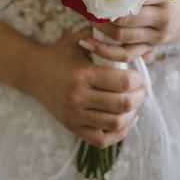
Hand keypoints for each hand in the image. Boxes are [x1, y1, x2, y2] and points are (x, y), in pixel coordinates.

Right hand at [22, 27, 145, 148]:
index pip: (122, 82)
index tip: (137, 75)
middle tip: (140, 89)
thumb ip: (111, 40)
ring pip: (116, 123)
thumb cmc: (61, 53)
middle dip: (139, 97)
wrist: (32, 72)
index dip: (137, 79)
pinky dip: (119, 132)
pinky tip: (124, 119)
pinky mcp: (72, 127)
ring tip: (132, 103)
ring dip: (131, 114)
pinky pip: (103, 140)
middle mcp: (77, 97)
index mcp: (82, 73)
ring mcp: (74, 115)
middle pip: (122, 104)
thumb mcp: (81, 39)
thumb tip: (147, 51)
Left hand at [82, 0, 179, 62]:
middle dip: (102, 11)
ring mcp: (157, 36)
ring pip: (121, 36)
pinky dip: (104, 51)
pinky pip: (125, 54)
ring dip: (100, 27)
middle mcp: (162, 18)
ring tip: (87, 17)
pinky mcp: (152, 48)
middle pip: (125, 17)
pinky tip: (86, 43)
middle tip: (87, 2)